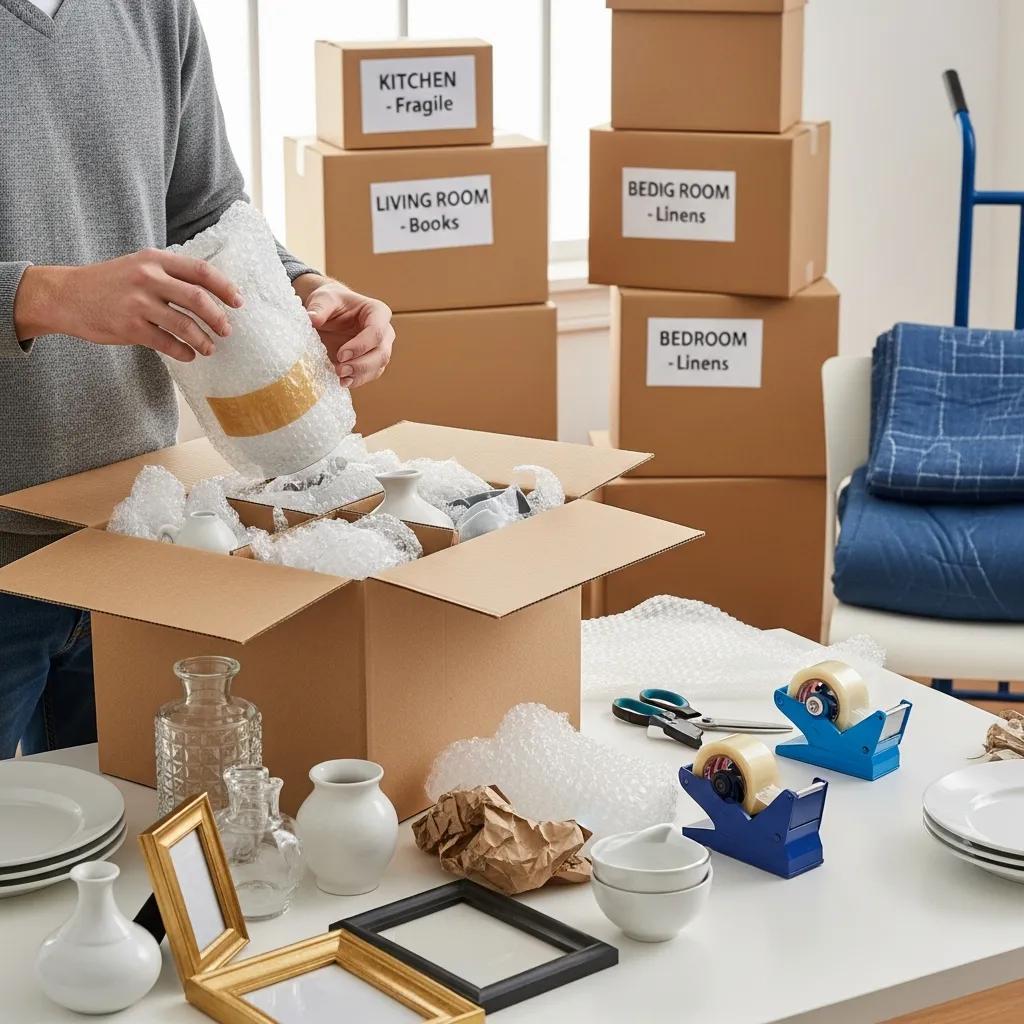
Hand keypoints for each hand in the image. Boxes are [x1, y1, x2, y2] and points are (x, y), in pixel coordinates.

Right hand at [13, 250, 242, 360]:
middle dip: (218, 318)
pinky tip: (188, 355)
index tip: (238, 301)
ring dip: (203, 340)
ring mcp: (138, 303)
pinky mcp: (130, 327)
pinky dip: (183, 352)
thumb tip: (209, 291)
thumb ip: (169, 273)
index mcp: (155, 259)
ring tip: (210, 348)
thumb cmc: (109, 282)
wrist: (66, 295)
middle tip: (227, 330)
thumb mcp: (139, 265)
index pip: (201, 271)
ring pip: (184, 325)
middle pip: (198, 299)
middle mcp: (148, 278)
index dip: (225, 287)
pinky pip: (166, 343)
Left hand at [298, 277, 393, 387]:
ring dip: (359, 376)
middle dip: (361, 365)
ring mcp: (380, 349)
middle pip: (381, 354)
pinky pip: (370, 375)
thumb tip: (312, 319)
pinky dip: (357, 381)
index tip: (340, 354)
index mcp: (378, 312)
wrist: (332, 313)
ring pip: (378, 367)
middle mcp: (385, 332)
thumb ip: (319, 306)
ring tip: (340, 378)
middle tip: (339, 370)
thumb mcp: (324, 298)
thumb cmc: (332, 302)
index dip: (360, 346)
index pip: (376, 332)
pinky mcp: (372, 363)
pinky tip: (342, 382)